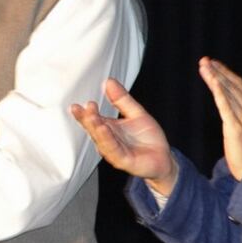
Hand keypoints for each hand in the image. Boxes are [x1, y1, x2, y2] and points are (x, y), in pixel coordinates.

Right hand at [70, 78, 177, 195]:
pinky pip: (114, 150)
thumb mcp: (137, 113)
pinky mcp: (123, 160)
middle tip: (83, 108)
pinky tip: (104, 130)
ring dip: (96, 128)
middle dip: (87, 119)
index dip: (84, 113)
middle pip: (94, 129)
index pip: (93, 120)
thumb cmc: (148, 139)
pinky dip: (108, 140)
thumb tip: (109, 82)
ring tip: (92, 117)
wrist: (163, 159)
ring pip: (102, 140)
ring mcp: (114, 151)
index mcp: (109, 129)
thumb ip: (122, 99)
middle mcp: (108, 141)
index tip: (78, 104)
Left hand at [197, 57, 241, 179]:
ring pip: (227, 91)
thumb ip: (239, 113)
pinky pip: (225, 104)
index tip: (212, 63)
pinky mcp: (236, 126)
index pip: (238, 84)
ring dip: (214, 76)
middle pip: (232, 84)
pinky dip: (217, 90)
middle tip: (203, 60)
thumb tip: (226, 101)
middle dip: (217, 70)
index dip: (225, 72)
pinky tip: (210, 80)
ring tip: (203, 66)